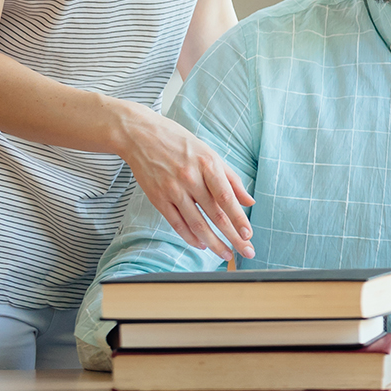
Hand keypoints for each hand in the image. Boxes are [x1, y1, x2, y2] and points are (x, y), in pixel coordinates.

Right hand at [115, 104, 254, 260]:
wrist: (141, 136)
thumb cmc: (180, 143)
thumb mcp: (210, 154)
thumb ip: (231, 178)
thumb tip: (249, 201)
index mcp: (207, 164)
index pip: (227, 198)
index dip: (239, 219)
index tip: (249, 234)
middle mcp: (190, 178)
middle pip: (215, 214)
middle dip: (232, 236)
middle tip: (246, 251)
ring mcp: (172, 190)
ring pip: (196, 223)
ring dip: (213, 243)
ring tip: (226, 254)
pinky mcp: (157, 198)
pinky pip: (176, 223)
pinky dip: (190, 237)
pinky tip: (202, 245)